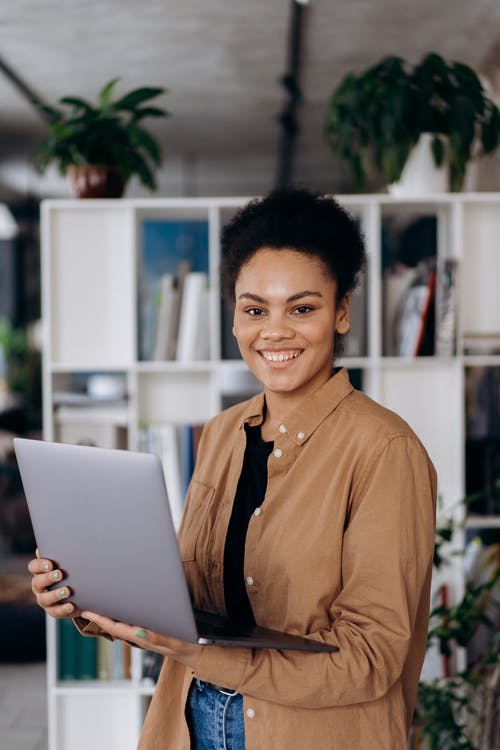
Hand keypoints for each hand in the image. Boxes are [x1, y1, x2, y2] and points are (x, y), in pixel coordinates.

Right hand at [28, 549, 77, 618]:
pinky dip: (64, 609)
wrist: (77, 591)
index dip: (40, 565)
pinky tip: (72, 605)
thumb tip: (65, 537)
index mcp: (40, 571)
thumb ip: (63, 552)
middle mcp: (39, 586)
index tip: (50, 564)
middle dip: (48, 578)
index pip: (33, 567)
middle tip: (60, 574)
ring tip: (67, 590)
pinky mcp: (53, 611)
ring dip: (55, 594)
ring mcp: (45, 600)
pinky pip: (56, 612)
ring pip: (44, 599)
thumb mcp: (66, 561)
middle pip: (37, 582)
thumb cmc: (69, 571)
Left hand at [81, 611, 202, 668]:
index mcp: (140, 636)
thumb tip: (137, 631)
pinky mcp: (147, 631)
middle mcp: (137, 635)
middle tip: (86, 605)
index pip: (114, 627)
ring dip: (107, 616)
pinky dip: (119, 616)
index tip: (87, 611)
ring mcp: (141, 634)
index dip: (100, 619)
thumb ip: (154, 636)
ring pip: (119, 625)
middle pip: (113, 626)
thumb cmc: (182, 644)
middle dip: (99, 616)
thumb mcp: (170, 640)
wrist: (192, 651)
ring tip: (97, 605)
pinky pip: (128, 624)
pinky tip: (118, 610)